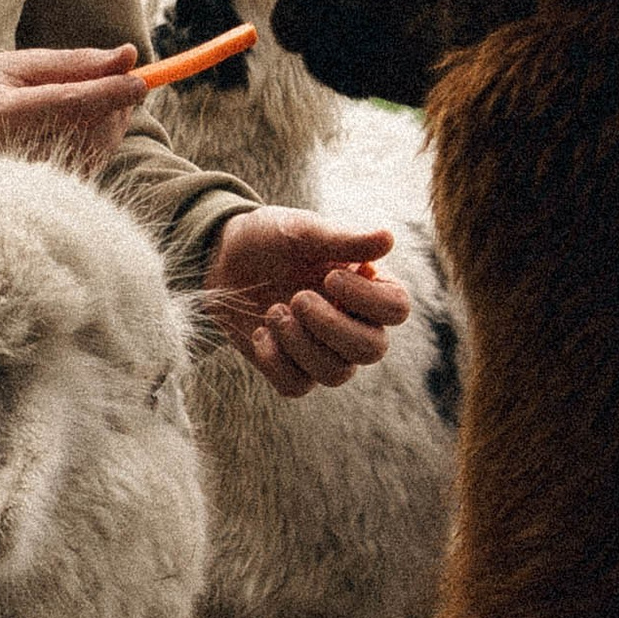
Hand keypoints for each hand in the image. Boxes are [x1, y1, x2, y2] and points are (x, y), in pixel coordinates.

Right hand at [0, 44, 147, 176]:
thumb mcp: (25, 63)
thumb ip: (77, 62)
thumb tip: (128, 57)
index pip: (65, 104)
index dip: (107, 92)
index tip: (139, 81)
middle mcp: (8, 152)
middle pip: (84, 128)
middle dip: (114, 104)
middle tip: (123, 80)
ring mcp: (24, 178)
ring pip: (94, 149)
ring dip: (112, 121)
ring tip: (100, 98)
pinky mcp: (41, 192)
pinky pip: (91, 164)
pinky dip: (103, 140)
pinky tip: (90, 123)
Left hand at [202, 210, 408, 396]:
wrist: (222, 258)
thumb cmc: (269, 238)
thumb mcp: (302, 231)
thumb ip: (343, 240)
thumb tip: (388, 238)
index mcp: (366, 286)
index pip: (396, 308)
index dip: (367, 300)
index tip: (329, 277)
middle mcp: (354, 323)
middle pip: (372, 349)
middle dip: (332, 327)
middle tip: (297, 298)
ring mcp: (324, 350)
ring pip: (336, 373)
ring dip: (301, 344)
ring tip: (273, 311)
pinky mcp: (292, 368)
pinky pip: (297, 386)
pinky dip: (276, 361)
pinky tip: (260, 333)